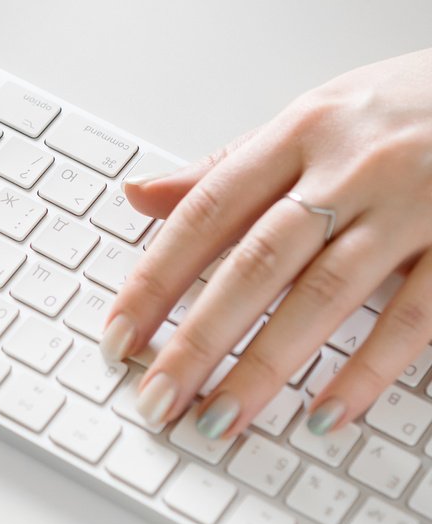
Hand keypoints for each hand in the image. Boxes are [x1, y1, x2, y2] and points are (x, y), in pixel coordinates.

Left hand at [100, 50, 431, 441]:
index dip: (157, 276)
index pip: (208, 211)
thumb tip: (139, 195)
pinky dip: (367, 371)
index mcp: (302, 131)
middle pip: (258, 262)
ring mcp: (412, 206)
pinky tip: (326, 413)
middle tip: (158, 397)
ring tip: (221, 419)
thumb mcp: (316, 116)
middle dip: (199, 338)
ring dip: (267, 366)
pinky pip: (412, 317)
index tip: (120, 333)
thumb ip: (229, 165)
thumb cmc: (410, 105)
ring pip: (326, 295)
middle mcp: (352, 166)